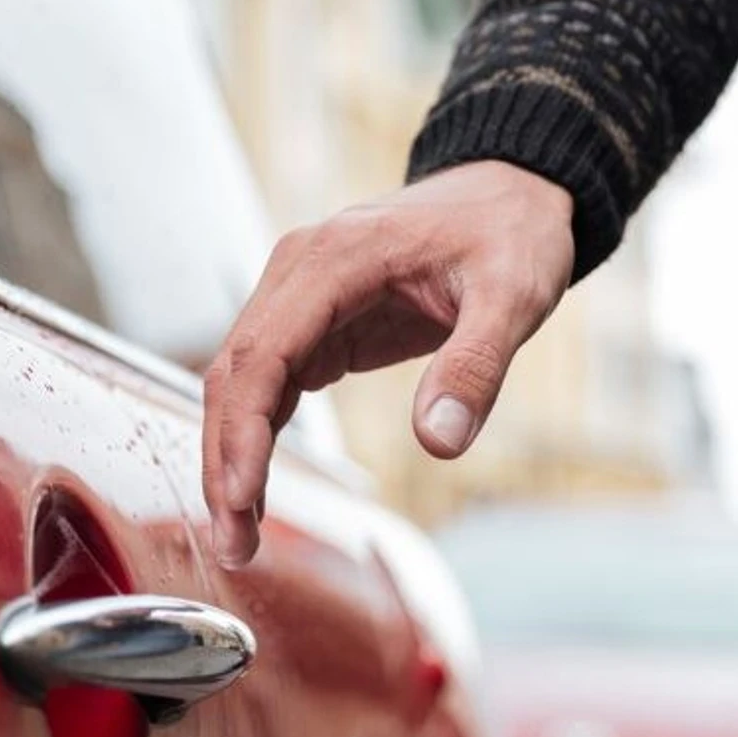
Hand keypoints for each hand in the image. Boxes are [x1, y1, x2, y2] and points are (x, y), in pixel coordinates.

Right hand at [203, 161, 575, 566]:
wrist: (511, 192)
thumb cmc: (510, 232)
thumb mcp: (513, 295)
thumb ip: (475, 366)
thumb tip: (439, 442)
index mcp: (332, 259)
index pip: (262, 353)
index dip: (242, 432)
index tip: (239, 498)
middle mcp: (299, 273)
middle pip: (234, 375)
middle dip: (225, 462)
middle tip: (235, 543)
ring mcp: (301, 297)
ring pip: (241, 384)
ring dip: (233, 458)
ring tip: (241, 536)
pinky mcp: (316, 321)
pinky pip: (269, 384)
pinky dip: (257, 438)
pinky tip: (258, 492)